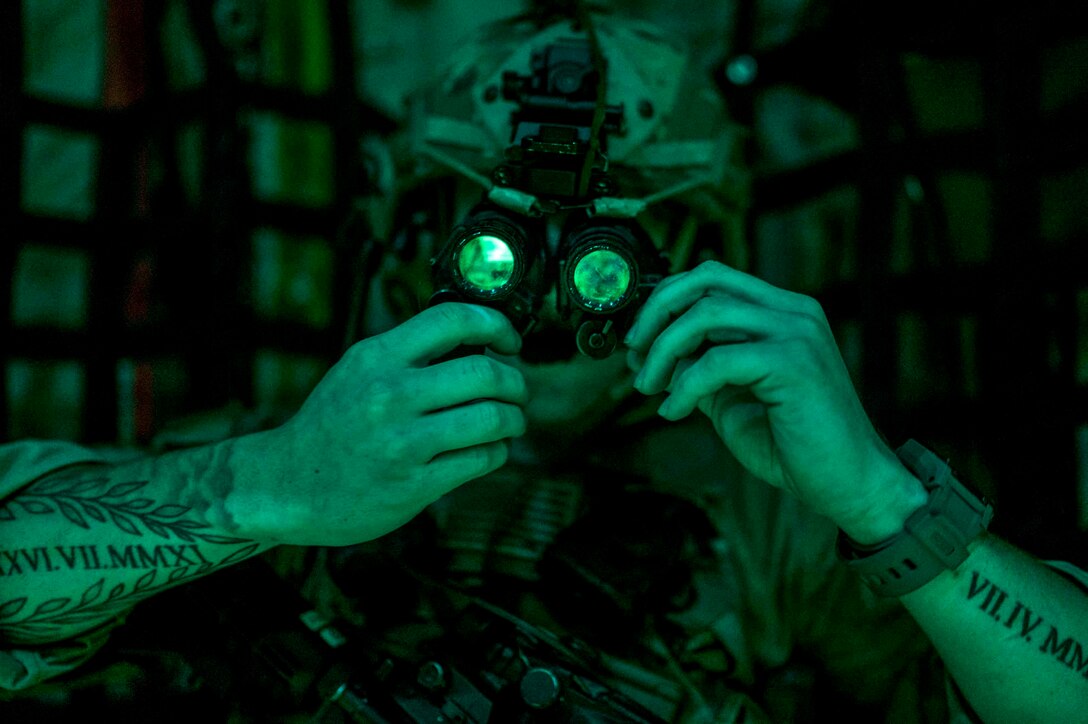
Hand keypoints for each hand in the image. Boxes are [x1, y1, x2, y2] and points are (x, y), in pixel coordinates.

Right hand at [236, 303, 528, 545]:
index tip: (510, 341)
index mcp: (377, 358)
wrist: (286, 485)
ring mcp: (401, 442)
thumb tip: (480, 338)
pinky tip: (490, 449)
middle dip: (516, 383)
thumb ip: (409, 354)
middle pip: (484, 373)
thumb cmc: (332, 425)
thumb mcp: (358, 372)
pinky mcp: (412, 484)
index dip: (497, 325)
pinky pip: (480, 459)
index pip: (453, 320)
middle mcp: (389, 395)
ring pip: (491, 419)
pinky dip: (498, 451)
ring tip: (511, 422)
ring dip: (514, 419)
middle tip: (518, 392)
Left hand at [625, 261, 924, 542]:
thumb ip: (702, 372)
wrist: (849, 485)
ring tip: (649, 387)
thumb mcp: (734, 400)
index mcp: (783, 313)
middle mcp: (793, 313)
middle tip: (633, 353)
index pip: (713, 279)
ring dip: (663, 351)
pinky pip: (717, 361)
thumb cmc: (797, 447)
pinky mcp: (793, 363)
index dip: (666, 302)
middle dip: (657, 311)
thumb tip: (656, 358)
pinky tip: (674, 411)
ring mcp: (797, 333)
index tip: (638, 341)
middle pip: (706, 281)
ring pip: (706, 314)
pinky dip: (685, 386)